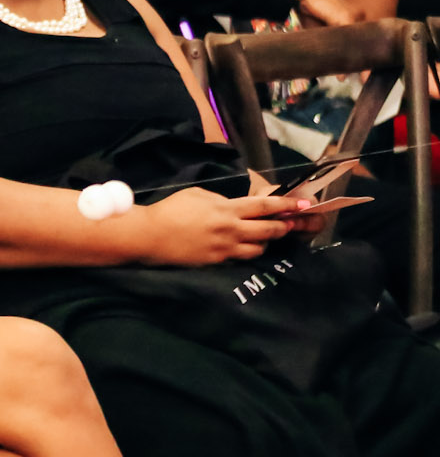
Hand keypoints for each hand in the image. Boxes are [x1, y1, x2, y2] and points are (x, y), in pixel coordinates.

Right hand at [137, 188, 306, 264]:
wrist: (151, 235)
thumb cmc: (171, 209)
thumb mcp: (197, 194)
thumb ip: (220, 200)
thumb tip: (232, 206)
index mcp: (227, 209)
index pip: (265, 207)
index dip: (287, 205)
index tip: (304, 204)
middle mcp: (232, 230)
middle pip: (269, 230)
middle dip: (286, 226)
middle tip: (296, 224)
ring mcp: (225, 248)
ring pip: (259, 248)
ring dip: (266, 242)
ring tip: (265, 238)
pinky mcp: (217, 262)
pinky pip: (240, 258)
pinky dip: (246, 252)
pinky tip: (244, 249)